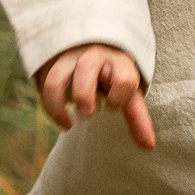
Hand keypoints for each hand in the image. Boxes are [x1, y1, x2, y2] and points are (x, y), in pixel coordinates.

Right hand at [34, 43, 154, 150]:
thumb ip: (138, 119)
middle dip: (83, 94)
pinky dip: (50, 107)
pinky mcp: (54, 65)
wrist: (95, 48)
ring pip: (57, 77)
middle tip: (88, 114)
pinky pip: (45, 86)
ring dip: (58, 104)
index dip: (119, 97)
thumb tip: (149, 146)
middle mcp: (95, 57)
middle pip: (87, 67)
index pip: (124, 78)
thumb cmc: (115, 77)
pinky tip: (63, 121)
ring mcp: (70, 59)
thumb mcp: (129, 93)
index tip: (112, 106)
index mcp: (120, 63)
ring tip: (68, 125)